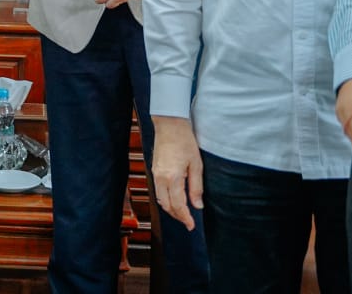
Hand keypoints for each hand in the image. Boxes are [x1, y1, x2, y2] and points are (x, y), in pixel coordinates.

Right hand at [150, 116, 201, 230]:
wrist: (170, 125)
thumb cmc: (185, 141)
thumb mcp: (196, 165)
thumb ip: (196, 187)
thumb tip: (197, 205)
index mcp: (172, 177)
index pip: (178, 205)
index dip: (185, 218)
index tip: (191, 226)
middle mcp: (161, 178)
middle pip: (166, 206)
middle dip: (177, 216)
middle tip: (188, 222)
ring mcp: (155, 174)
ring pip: (160, 200)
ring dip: (170, 209)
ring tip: (182, 213)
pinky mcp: (154, 170)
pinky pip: (158, 191)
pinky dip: (165, 199)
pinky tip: (174, 200)